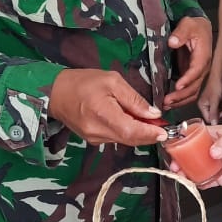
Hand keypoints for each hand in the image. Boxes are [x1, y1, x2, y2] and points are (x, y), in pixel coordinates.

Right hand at [50, 69, 166, 145]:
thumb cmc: (84, 82)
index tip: (165, 132)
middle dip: (149, 134)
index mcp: (103, 114)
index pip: (132, 131)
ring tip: (148, 121)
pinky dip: (128, 132)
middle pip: (131, 139)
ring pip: (125, 140)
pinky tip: (132, 122)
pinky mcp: (94, 140)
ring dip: (139, 133)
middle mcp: (98, 132)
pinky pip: (116, 138)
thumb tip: (153, 114)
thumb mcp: (112, 81)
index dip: (150, 134)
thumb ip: (134, 99)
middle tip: (162, 126)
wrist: (56, 93)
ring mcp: (95, 139)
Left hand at [163, 17, 212, 109]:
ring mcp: (197, 74)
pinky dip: (180, 99)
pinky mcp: (191, 77)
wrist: (199, 28)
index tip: (178, 85)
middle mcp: (203, 68)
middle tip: (166, 101)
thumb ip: (181, 33)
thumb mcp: (188, 24)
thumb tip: (172, 42)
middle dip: (181, 96)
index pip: (197, 70)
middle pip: (195, 86)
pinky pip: (188, 92)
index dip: (188, 79)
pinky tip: (169, 102)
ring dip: (180, 101)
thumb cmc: (194, 26)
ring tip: (165, 105)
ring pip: (192, 93)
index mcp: (204, 55)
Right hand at [198, 73, 221, 124]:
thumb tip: (214, 124)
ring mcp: (209, 102)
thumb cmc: (215, 85)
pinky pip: (219, 105)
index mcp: (201, 105)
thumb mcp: (215, 101)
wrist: (219, 75)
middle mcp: (204, 104)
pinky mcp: (214, 99)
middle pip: (213, 115)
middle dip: (220, 113)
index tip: (221, 114)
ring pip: (217, 111)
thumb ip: (214, 113)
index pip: (208, 118)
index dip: (216, 118)